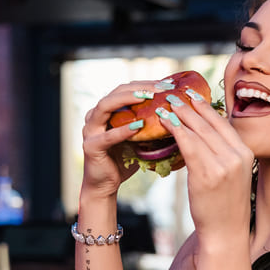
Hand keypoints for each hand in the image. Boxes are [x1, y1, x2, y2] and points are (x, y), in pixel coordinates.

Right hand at [81, 80, 170, 197]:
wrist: (105, 185)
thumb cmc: (123, 161)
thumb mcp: (139, 139)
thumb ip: (149, 126)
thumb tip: (178, 117)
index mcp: (106, 111)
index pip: (125, 89)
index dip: (145, 84)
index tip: (167, 84)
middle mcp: (95, 116)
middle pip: (116, 92)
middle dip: (139, 88)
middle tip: (161, 88)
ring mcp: (91, 130)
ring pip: (106, 106)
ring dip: (128, 99)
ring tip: (147, 97)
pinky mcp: (91, 146)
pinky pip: (108, 135)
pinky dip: (123, 130)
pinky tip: (138, 126)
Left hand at [156, 92, 253, 246]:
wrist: (225, 233)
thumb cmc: (225, 206)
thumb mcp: (232, 176)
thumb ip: (224, 154)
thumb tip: (205, 135)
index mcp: (246, 153)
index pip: (223, 124)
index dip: (206, 108)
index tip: (193, 96)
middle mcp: (237, 156)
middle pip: (210, 124)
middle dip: (190, 107)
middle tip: (174, 95)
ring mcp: (223, 165)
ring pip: (198, 132)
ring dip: (180, 115)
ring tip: (165, 105)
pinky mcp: (206, 175)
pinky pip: (188, 145)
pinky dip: (175, 130)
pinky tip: (164, 122)